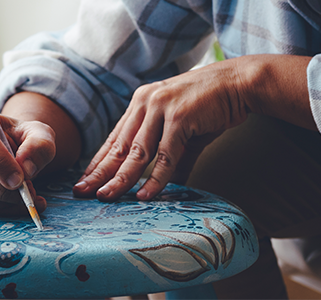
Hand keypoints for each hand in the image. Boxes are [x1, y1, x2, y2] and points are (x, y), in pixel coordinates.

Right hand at [0, 107, 55, 214]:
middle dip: (1, 187)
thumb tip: (27, 168)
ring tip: (24, 196)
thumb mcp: (38, 133)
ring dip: (0, 201)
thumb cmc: (20, 138)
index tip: (20, 179)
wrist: (10, 150)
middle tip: (25, 190)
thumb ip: (39, 145)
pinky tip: (16, 204)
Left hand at [73, 54, 313, 200]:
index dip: (99, 161)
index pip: (115, 138)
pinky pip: (165, 156)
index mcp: (141, 103)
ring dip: (120, 179)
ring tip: (106, 197)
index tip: (86, 180)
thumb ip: (169, 155)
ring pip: (137, 153)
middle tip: (82, 192)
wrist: (238, 84)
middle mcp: (145, 103)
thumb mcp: (182, 129)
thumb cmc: (210, 106)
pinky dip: (155, 179)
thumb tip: (164, 184)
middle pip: (119, 147)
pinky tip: (144, 196)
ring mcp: (161, 108)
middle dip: (99, 172)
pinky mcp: (179, 117)